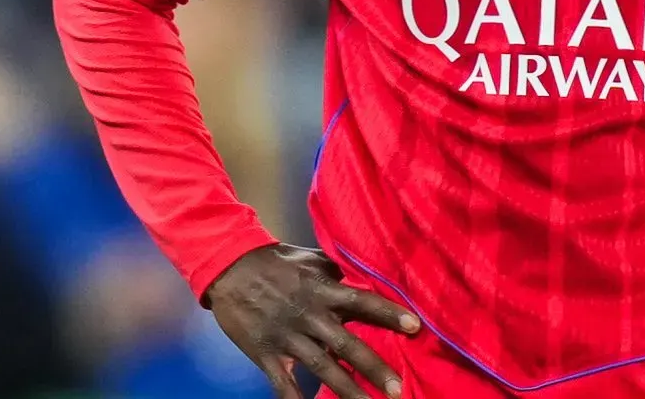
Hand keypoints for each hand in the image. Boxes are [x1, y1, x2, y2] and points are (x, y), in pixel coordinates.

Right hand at [205, 243, 420, 398]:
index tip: (415, 326)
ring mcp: (287, 337)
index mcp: (322, 290)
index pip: (361, 301)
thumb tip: (367, 276)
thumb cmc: (276, 261)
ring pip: (322, 368)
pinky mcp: (265, 354)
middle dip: (373, 367)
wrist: (229, 267)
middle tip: (398, 388)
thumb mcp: (312, 258)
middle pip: (346, 344)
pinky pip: (283, 383)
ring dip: (346, 390)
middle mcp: (309, 316)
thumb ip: (338, 272)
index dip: (388, 313)